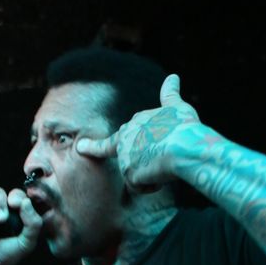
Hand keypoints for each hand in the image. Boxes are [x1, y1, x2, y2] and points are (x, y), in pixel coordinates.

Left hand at [76, 74, 199, 191]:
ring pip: (137, 176)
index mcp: (134, 124)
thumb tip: (173, 77)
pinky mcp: (129, 174)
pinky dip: (152, 185)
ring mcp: (125, 157)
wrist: (185, 146)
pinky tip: (162, 175)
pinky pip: (140, 187)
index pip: (113, 138)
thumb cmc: (184, 128)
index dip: (96, 145)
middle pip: (129, 161)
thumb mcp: (178, 108)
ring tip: (166, 164)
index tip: (80, 147)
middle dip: (141, 167)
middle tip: (158, 162)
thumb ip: (170, 96)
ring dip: (152, 176)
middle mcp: (125, 139)